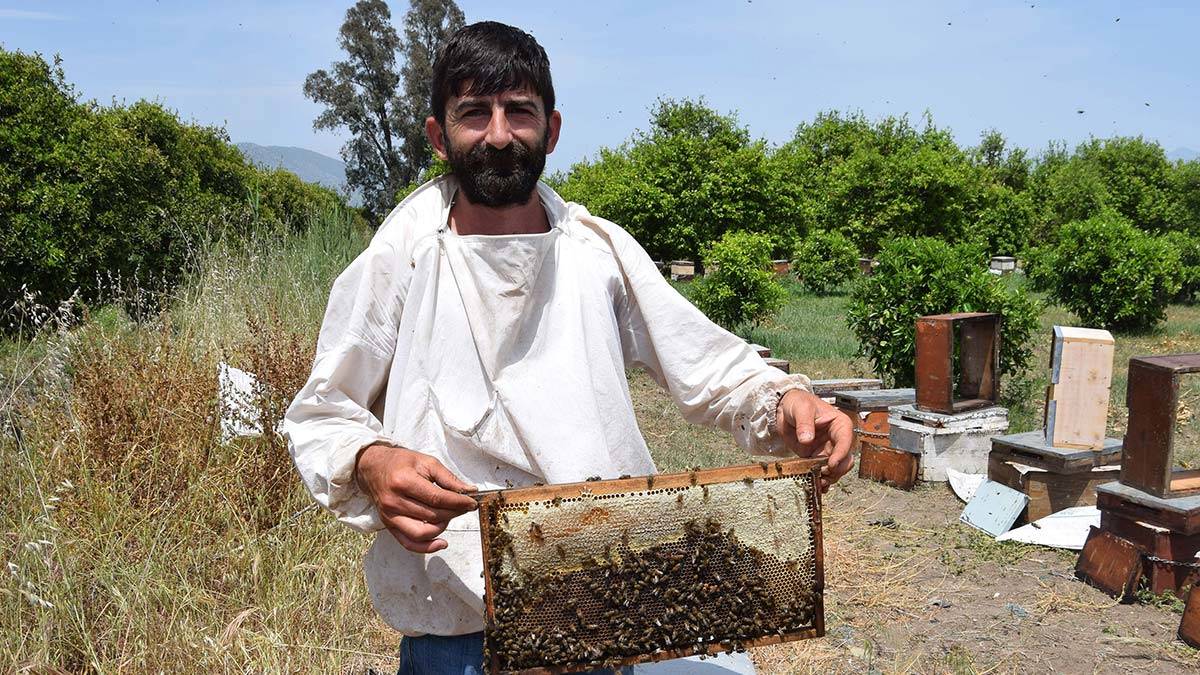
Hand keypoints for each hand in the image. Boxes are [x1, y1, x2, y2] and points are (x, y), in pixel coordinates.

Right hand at [355, 444, 477, 552]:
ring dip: (442, 527)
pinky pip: (408, 543)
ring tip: (450, 516)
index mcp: (404, 482)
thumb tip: (470, 491)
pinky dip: (426, 547)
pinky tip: (441, 542)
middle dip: (454, 513)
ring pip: (422, 532)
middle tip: (464, 506)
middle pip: (432, 516)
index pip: (437, 498)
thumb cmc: (401, 463)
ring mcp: (390, 516)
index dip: (458, 502)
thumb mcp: (426, 462)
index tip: (472, 502)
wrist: (373, 467)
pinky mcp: (388, 526)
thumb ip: (448, 478)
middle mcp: (394, 502)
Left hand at [776, 389, 854, 491]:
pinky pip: (822, 472)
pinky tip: (815, 485)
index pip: (846, 441)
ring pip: (836, 469)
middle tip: (823, 474)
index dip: (841, 454)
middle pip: (845, 459)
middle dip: (837, 470)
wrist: (784, 408)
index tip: (831, 464)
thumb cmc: (798, 403)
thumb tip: (807, 439)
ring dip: (829, 478)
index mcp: (839, 425)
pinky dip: (821, 480)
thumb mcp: (801, 408)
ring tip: (818, 482)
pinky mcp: (816, 458)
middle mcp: (837, 439)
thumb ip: (804, 423)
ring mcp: (827, 450)